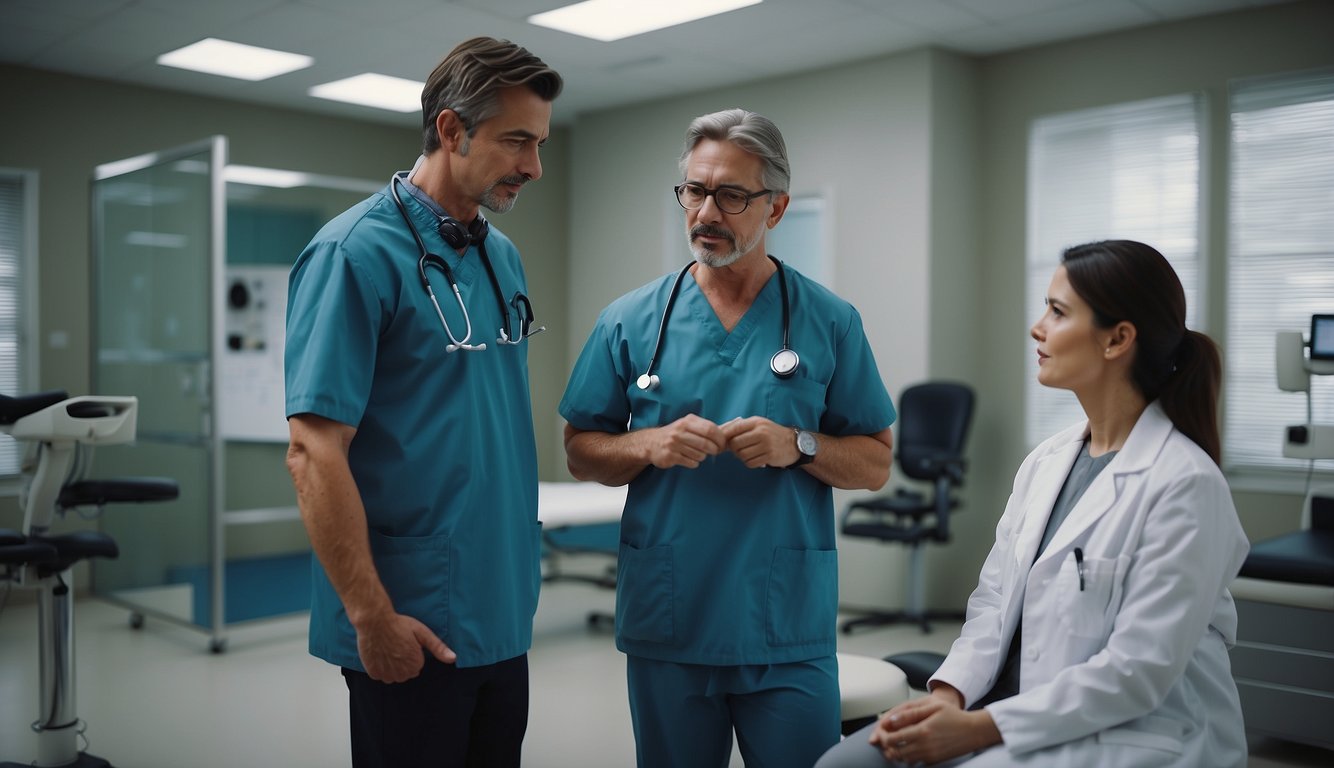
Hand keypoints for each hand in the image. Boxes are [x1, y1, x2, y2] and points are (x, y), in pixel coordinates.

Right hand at [355, 611, 456, 682]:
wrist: (375, 622)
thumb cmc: (399, 625)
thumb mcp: (422, 633)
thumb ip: (438, 648)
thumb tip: (453, 658)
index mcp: (416, 665)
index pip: (417, 665)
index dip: (412, 652)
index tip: (407, 642)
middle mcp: (402, 674)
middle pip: (406, 672)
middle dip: (403, 661)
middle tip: (397, 644)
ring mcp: (387, 675)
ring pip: (393, 675)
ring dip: (391, 665)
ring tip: (388, 648)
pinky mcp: (374, 673)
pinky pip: (380, 674)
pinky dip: (379, 666)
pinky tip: (380, 653)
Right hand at [643, 413, 726, 468]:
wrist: (651, 442)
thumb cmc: (675, 434)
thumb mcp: (688, 424)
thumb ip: (705, 427)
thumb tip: (727, 433)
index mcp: (687, 421)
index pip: (710, 429)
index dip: (720, 439)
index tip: (723, 444)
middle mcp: (680, 431)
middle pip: (706, 443)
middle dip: (715, 450)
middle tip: (716, 452)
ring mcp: (674, 444)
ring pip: (700, 455)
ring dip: (703, 457)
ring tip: (697, 453)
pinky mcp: (670, 456)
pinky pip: (691, 463)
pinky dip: (694, 463)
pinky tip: (688, 458)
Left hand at [719, 416, 798, 467]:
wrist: (793, 443)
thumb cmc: (771, 434)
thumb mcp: (758, 425)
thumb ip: (741, 427)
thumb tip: (719, 434)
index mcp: (756, 422)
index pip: (733, 428)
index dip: (724, 437)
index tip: (723, 442)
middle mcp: (761, 432)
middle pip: (735, 444)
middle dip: (734, 449)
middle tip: (739, 449)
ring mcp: (766, 445)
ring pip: (742, 455)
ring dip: (742, 457)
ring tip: (749, 454)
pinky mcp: (770, 456)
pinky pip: (750, 463)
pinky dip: (749, 463)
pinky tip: (755, 459)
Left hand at [869, 693, 1000, 764]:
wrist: (974, 731)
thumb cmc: (954, 716)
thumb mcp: (932, 707)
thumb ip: (910, 714)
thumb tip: (890, 720)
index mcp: (922, 731)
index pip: (892, 739)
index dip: (883, 736)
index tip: (881, 732)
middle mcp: (924, 746)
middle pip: (895, 752)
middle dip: (887, 746)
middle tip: (885, 739)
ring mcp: (930, 756)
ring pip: (904, 759)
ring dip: (896, 752)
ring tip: (894, 743)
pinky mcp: (934, 761)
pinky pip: (915, 762)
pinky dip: (908, 757)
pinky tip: (908, 748)